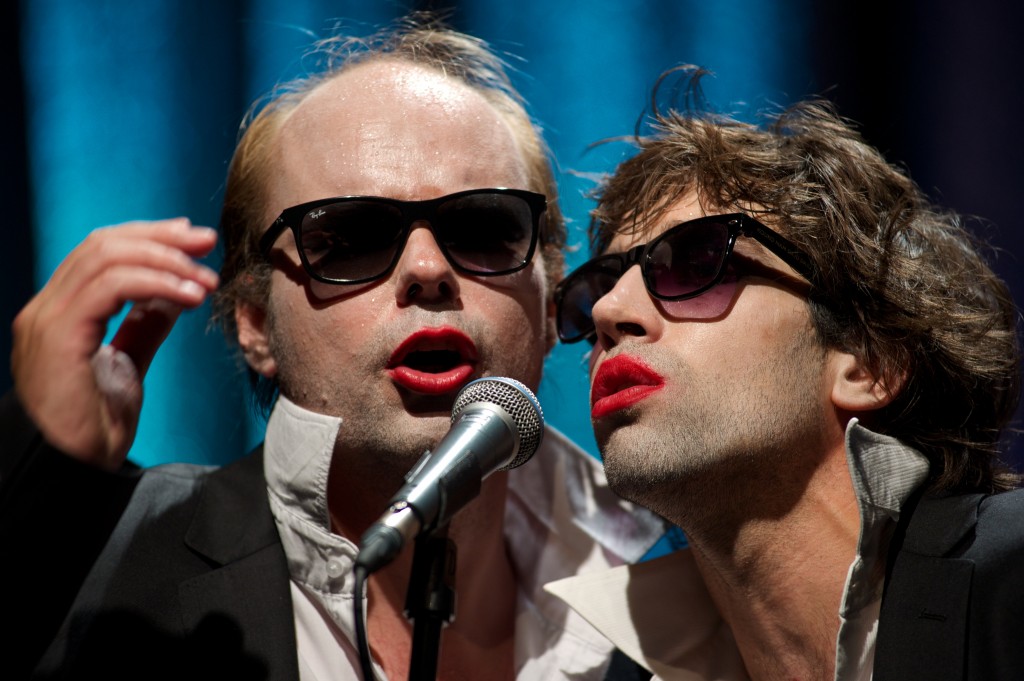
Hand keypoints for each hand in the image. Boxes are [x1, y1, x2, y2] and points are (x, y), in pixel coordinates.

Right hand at [11, 218, 218, 469]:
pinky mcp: (59, 336)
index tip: (192, 236)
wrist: (73, 469)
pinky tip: (188, 296)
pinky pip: (109, 288)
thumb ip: (145, 325)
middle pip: (102, 245)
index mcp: (59, 311)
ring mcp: (46, 320)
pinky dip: (155, 284)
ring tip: (205, 279)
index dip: (148, 236)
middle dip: (161, 237)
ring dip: (166, 261)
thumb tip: (174, 295)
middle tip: (207, 241)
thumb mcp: (128, 364)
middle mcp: (44, 309)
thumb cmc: (94, 426)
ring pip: (106, 258)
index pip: (99, 251)